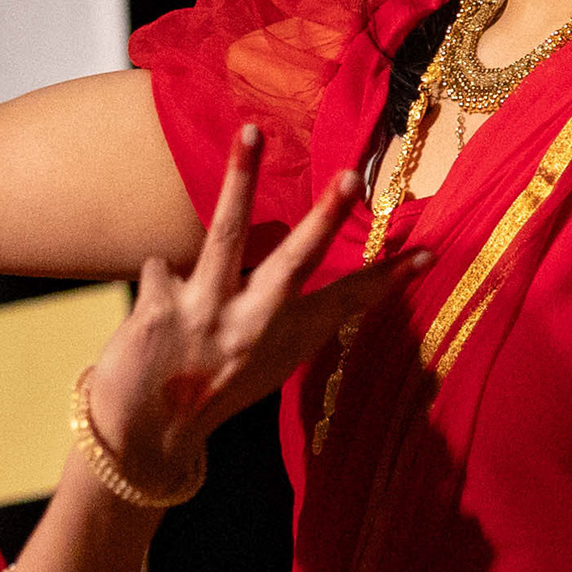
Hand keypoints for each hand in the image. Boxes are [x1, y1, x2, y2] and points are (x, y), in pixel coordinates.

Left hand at [83, 133, 423, 470]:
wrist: (143, 439)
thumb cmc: (210, 390)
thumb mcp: (261, 361)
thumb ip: (278, 311)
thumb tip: (281, 241)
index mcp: (285, 340)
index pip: (346, 304)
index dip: (387, 279)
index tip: (428, 253)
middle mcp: (252, 327)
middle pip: (294, 262)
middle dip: (324, 217)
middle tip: (350, 177)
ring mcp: (207, 316)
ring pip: (228, 236)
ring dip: (242, 181)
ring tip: (251, 132)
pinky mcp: (160, 309)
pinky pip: (164, 267)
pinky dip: (162, 282)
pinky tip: (154, 318)